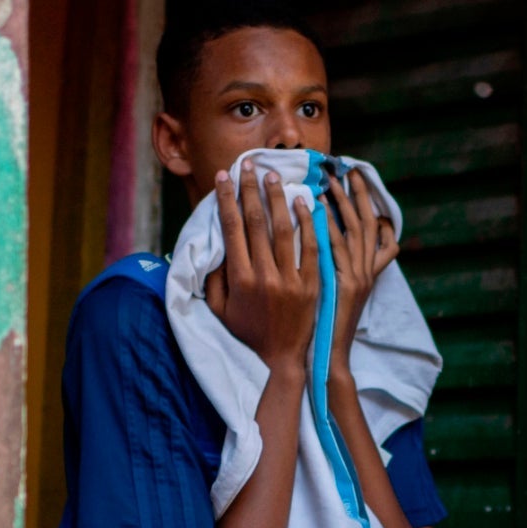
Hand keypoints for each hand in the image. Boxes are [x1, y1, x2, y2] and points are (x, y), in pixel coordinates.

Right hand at [206, 165, 318, 371]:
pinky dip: (308, 224)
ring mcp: (290, 281)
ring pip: (284, 230)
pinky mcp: (311, 285)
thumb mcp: (220, 310)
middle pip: (256, 223)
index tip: (223, 177)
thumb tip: (216, 245)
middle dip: (251, 190)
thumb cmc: (246, 334)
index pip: (232, 229)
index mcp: (239, 280)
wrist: (280, 361)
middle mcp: (264, 276)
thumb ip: (214, 278)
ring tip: (274, 177)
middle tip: (249, 165)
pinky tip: (304, 203)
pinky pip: (311, 248)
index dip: (227, 199)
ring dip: (278, 199)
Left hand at [321, 170, 397, 379]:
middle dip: (359, 194)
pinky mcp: (347, 286)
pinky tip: (314, 208)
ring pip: (356, 231)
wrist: (330, 358)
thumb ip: (337, 268)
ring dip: (343, 202)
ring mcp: (360, 278)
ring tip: (329, 180)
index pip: (376, 231)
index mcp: (367, 272)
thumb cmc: (326, 328)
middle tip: (346, 169)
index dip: (368, 205)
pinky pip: (337, 249)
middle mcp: (368, 272)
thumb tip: (325, 240)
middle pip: (369, 223)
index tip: (355, 182)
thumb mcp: (338, 294)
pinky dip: (328, 226)